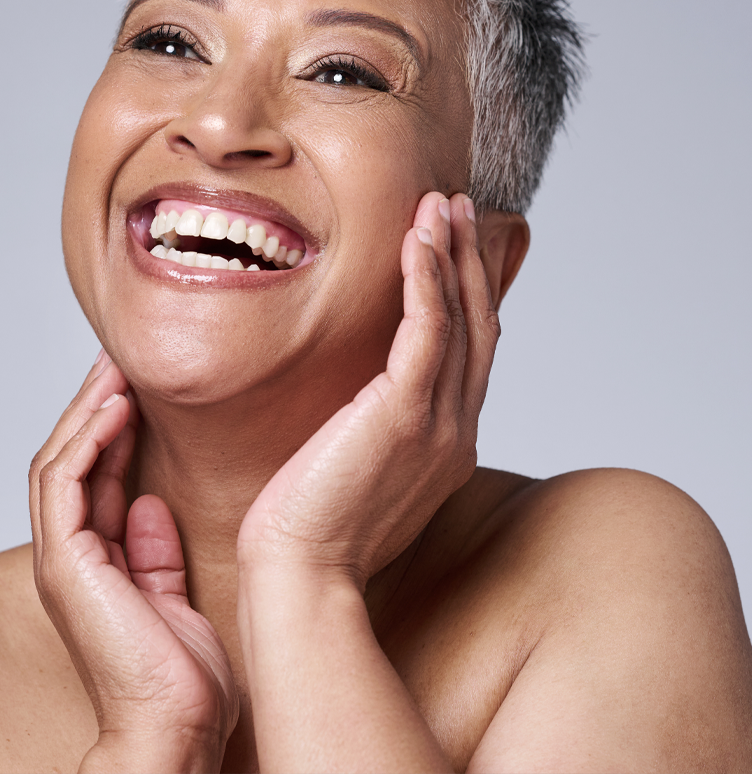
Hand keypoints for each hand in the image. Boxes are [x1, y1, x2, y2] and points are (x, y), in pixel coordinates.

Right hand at [30, 353, 237, 772]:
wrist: (173, 729)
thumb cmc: (179, 678)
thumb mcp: (172, 595)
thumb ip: (155, 550)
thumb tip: (148, 501)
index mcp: (93, 561)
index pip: (92, 475)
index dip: (110, 426)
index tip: (134, 385)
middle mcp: (70, 555)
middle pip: (68, 460)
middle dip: (91, 406)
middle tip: (116, 359)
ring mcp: (63, 559)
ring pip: (59, 463)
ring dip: (86, 412)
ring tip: (114, 369)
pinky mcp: (67, 564)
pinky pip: (66, 485)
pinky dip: (86, 443)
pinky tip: (115, 410)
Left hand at [237, 191, 497, 586]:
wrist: (301, 575)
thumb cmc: (316, 526)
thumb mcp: (362, 468)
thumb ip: (379, 428)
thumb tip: (365, 400)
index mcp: (448, 442)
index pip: (469, 351)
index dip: (468, 292)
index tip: (453, 244)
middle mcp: (456, 430)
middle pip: (478, 326)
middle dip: (472, 260)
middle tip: (461, 206)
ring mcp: (438, 424)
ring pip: (459, 320)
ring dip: (453, 255)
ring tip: (444, 204)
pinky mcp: (404, 416)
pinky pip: (427, 331)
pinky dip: (427, 279)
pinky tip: (418, 238)